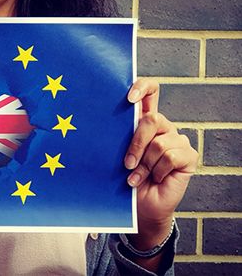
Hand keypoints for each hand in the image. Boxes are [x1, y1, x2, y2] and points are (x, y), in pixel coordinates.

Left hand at [124, 79, 197, 249]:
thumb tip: (106, 122)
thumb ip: (120, 137)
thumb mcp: (118, 154)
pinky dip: (157, 171)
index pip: (150, 91)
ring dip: (144, 165)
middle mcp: (162, 127)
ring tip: (136, 177)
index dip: (142, 87)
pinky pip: (171, 157)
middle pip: (152, 120)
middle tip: (127, 164)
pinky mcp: (188, 156)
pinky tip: (153, 179)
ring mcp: (177, 140)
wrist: (140, 206)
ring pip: (159, 143)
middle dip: (136, 144)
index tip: (128, 98)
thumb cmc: (125, 178)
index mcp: (144, 120)